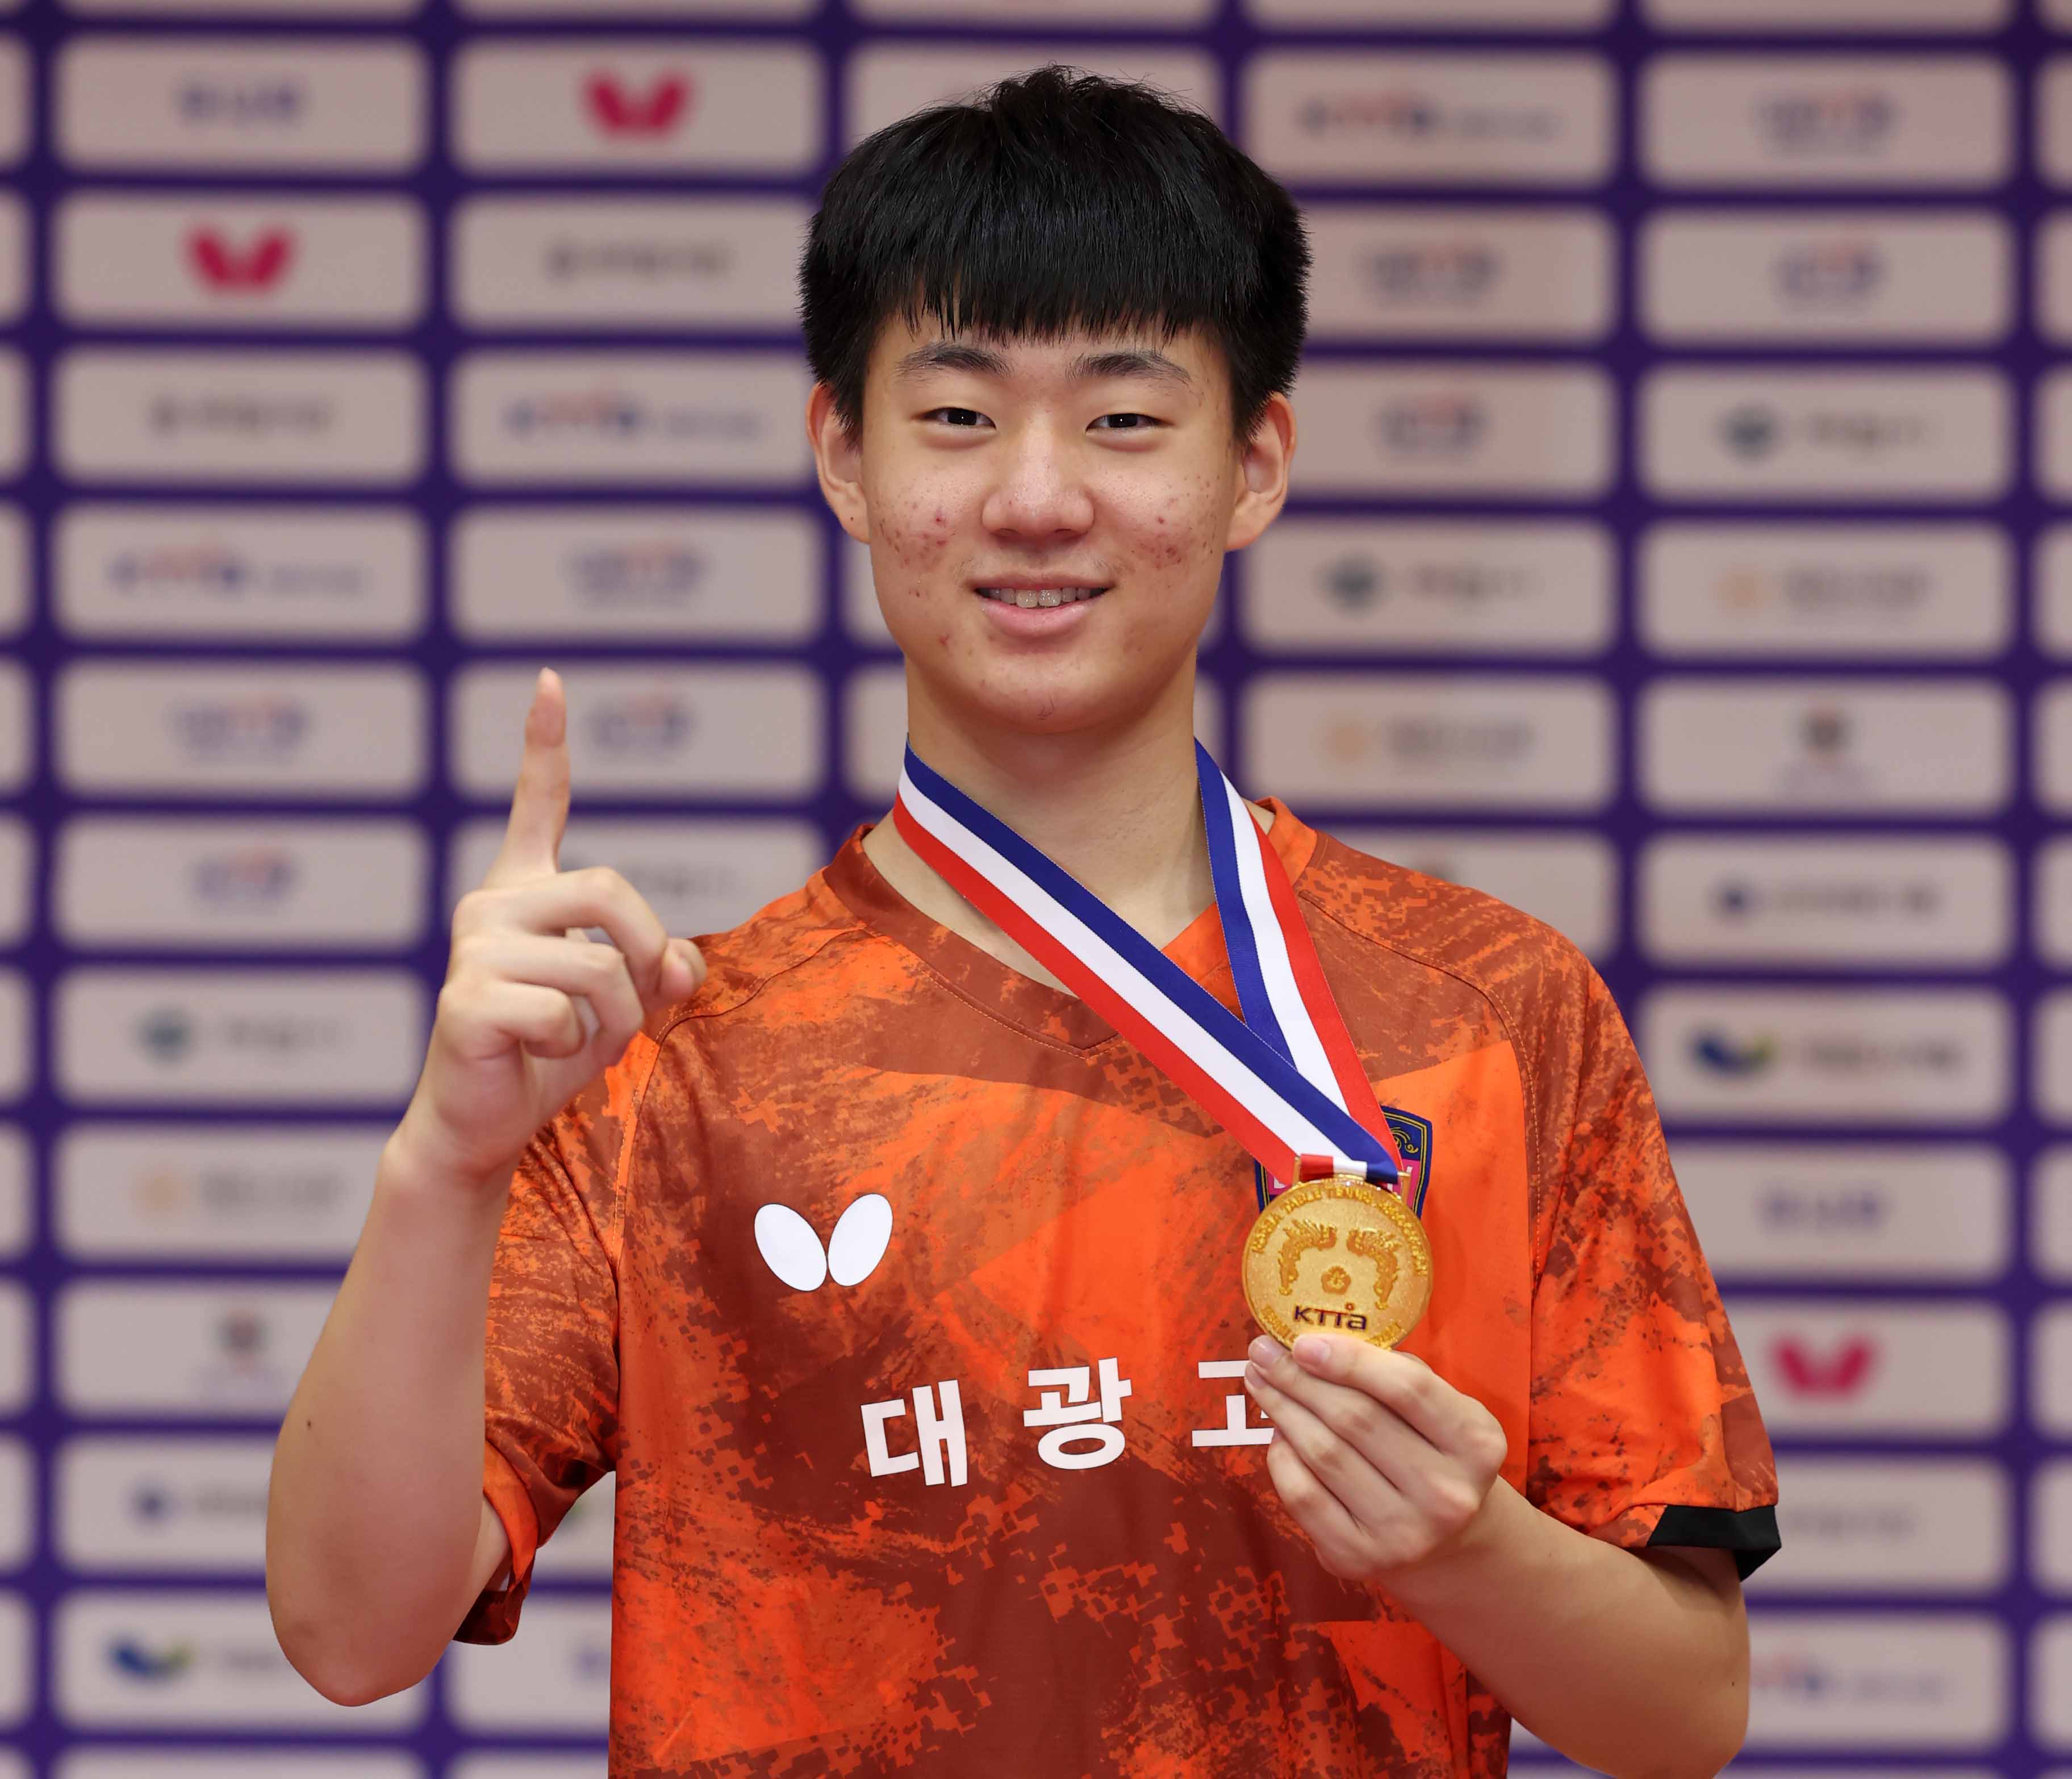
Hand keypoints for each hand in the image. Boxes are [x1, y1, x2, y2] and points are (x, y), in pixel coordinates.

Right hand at [392, 668, 706, 1187]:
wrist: (483, 1119)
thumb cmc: (550, 1052)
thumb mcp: (625, 1002)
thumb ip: (664, 966)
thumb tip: (677, 962)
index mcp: (524, 891)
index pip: (536, 805)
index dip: (543, 744)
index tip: (550, 680)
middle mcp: (490, 904)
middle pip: (611, 890)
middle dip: (645, 952)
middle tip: (632, 1005)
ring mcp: (472, 948)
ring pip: (598, 964)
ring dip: (615, 1018)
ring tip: (574, 1040)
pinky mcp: (464, 999)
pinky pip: (564, 1011)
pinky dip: (573, 1047)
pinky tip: (534, 1054)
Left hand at [1243, 1331, 1506, 1583]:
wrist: (1448, 1540)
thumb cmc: (1433, 1450)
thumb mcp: (1441, 1409)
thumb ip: (1394, 1373)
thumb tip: (1315, 1343)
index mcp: (1476, 1443)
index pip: (1406, 1389)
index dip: (1349, 1360)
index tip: (1302, 1342)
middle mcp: (1446, 1494)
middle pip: (1354, 1419)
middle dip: (1298, 1378)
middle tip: (1262, 1351)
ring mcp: (1404, 1534)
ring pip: (1323, 1454)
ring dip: (1282, 1409)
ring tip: (1262, 1380)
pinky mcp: (1360, 1559)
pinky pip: (1302, 1496)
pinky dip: (1282, 1457)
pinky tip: (1278, 1433)